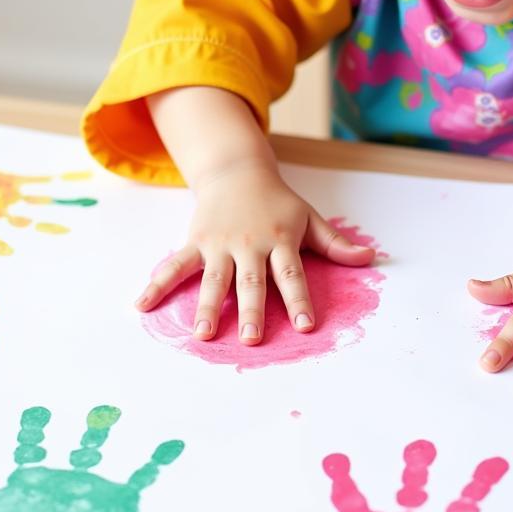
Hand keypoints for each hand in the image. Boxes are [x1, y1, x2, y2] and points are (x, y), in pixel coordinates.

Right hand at [137, 160, 374, 343]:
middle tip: (251, 339)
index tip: (306, 326)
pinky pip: (174, 266)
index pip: (291, 274)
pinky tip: (141, 305)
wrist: (237, 171)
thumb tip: (370, 258)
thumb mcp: (309, 218)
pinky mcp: (195, 243)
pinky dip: (157, 284)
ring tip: (202, 335)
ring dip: (207, 307)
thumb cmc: (278, 202)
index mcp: (280, 239)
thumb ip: (336, 243)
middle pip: (251, 282)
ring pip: (213, 279)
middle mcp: (249, 244)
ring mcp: (218, 244)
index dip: (299, 299)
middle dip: (250, 311)